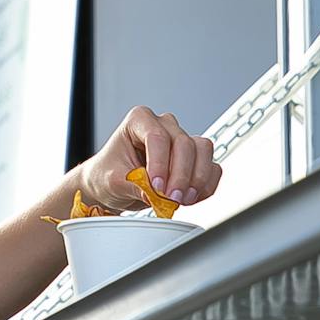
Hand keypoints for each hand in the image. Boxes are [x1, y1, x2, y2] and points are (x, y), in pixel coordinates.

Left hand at [80, 105, 220, 212]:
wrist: (112, 185)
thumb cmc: (108, 173)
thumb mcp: (112, 180)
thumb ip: (133, 185)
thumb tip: (156, 195)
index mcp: (139, 120)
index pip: (157, 137)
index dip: (160, 164)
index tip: (157, 187)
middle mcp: (163, 125)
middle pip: (184, 144)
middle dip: (180, 175)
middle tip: (171, 199)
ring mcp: (181, 140)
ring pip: (203, 151)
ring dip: (197, 179)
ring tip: (181, 200)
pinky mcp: (194, 159)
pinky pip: (211, 167)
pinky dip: (206, 186)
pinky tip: (190, 199)